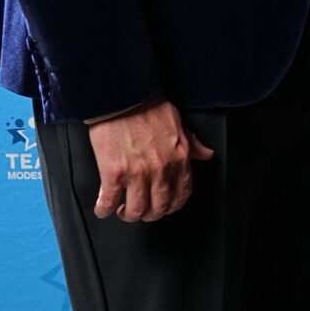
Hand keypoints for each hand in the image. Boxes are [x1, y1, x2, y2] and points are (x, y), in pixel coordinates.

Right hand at [89, 101, 213, 223]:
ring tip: (123, 209)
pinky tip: (102, 208)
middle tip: (142, 210)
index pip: (181, 195)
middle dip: (150, 214)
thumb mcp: (179, 124)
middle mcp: (161, 170)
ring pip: (136, 210)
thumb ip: (192, 144)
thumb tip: (206, 154)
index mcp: (179, 159)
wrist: (123, 95)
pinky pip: (109, 202)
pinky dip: (104, 210)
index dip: (172, 206)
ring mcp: (137, 174)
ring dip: (129, 215)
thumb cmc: (149, 106)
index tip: (164, 206)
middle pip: (159, 208)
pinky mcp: (114, 173)